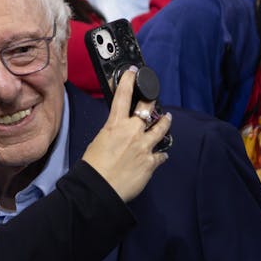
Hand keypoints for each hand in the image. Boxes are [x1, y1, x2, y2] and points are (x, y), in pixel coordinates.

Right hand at [82, 68, 170, 201]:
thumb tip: (121, 133)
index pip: (123, 96)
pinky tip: (161, 154)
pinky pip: (161, 155)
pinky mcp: (151, 162)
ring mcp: (144, 147)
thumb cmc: (94, 167)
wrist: (99, 188)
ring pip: (161, 128)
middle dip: (152, 101)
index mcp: (115, 125)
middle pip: (148, 109)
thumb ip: (114, 133)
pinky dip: (161, 154)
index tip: (134, 72)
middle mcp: (132, 132)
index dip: (129, 81)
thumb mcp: (99, 141)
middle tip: (153, 99)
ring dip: (165, 122)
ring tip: (167, 118)